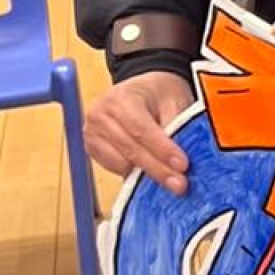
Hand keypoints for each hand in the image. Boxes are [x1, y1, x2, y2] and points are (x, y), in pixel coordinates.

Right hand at [85, 68, 192, 194]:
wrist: (142, 90)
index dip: (162, 150)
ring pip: (120, 162)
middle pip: (130, 149)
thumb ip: (176, 126)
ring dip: (146, 175)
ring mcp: (92, 132)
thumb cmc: (159, 94)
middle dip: (158, 170)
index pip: (141, 129)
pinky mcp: (92, 148)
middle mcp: (100, 114)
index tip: (182, 165)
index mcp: (121, 98)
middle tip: (180, 184)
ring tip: (171, 182)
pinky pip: (113, 167)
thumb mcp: (174, 100)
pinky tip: (151, 175)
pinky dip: (133, 173)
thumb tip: (181, 158)